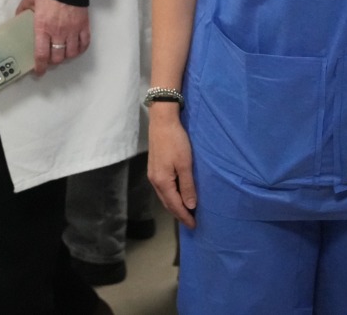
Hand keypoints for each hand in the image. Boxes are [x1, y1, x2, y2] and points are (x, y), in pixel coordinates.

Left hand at [17, 0, 90, 75]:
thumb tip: (18, 18)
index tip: (39, 71)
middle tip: (49, 58)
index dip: (40, 66)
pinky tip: (76, 48)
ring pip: (71, 53)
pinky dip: (80, 49)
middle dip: (52, 61)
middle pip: (57, 57)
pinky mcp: (83, 25)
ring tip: (62, 53)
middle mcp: (58, 32)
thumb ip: (23, 10)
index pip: (41, 54)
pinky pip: (84, 43)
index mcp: (42, 27)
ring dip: (66, 56)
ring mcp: (72, 30)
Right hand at [148, 105, 196, 227]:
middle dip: (179, 214)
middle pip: (167, 203)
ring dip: (175, 205)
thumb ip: (187, 186)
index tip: (194, 225)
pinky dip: (171, 196)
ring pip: (164, 196)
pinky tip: (178, 195)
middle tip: (191, 222)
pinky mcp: (154, 168)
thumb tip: (190, 206)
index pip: (175, 205)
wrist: (162, 121)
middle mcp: (154, 181)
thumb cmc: (176, 141)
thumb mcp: (185, 164)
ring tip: (186, 212)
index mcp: (162, 182)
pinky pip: (163, 189)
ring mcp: (153, 174)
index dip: (185, 216)